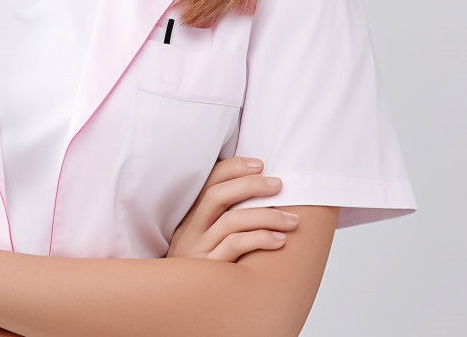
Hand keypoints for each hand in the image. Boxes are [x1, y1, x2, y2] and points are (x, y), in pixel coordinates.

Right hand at [167, 156, 297, 260]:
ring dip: (266, 216)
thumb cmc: (198, 271)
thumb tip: (255, 197)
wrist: (174, 304)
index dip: (234, 167)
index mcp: (190, 217)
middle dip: (251, 185)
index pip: (209, 181)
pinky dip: (259, 239)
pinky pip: (235, 247)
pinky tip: (279, 240)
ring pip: (231, 221)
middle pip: (217, 195)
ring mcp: (199, 250)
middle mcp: (191, 230)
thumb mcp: (200, 240)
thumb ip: (218, 220)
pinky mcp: (209, 270)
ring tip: (292, 220)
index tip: (260, 163)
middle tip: (279, 184)